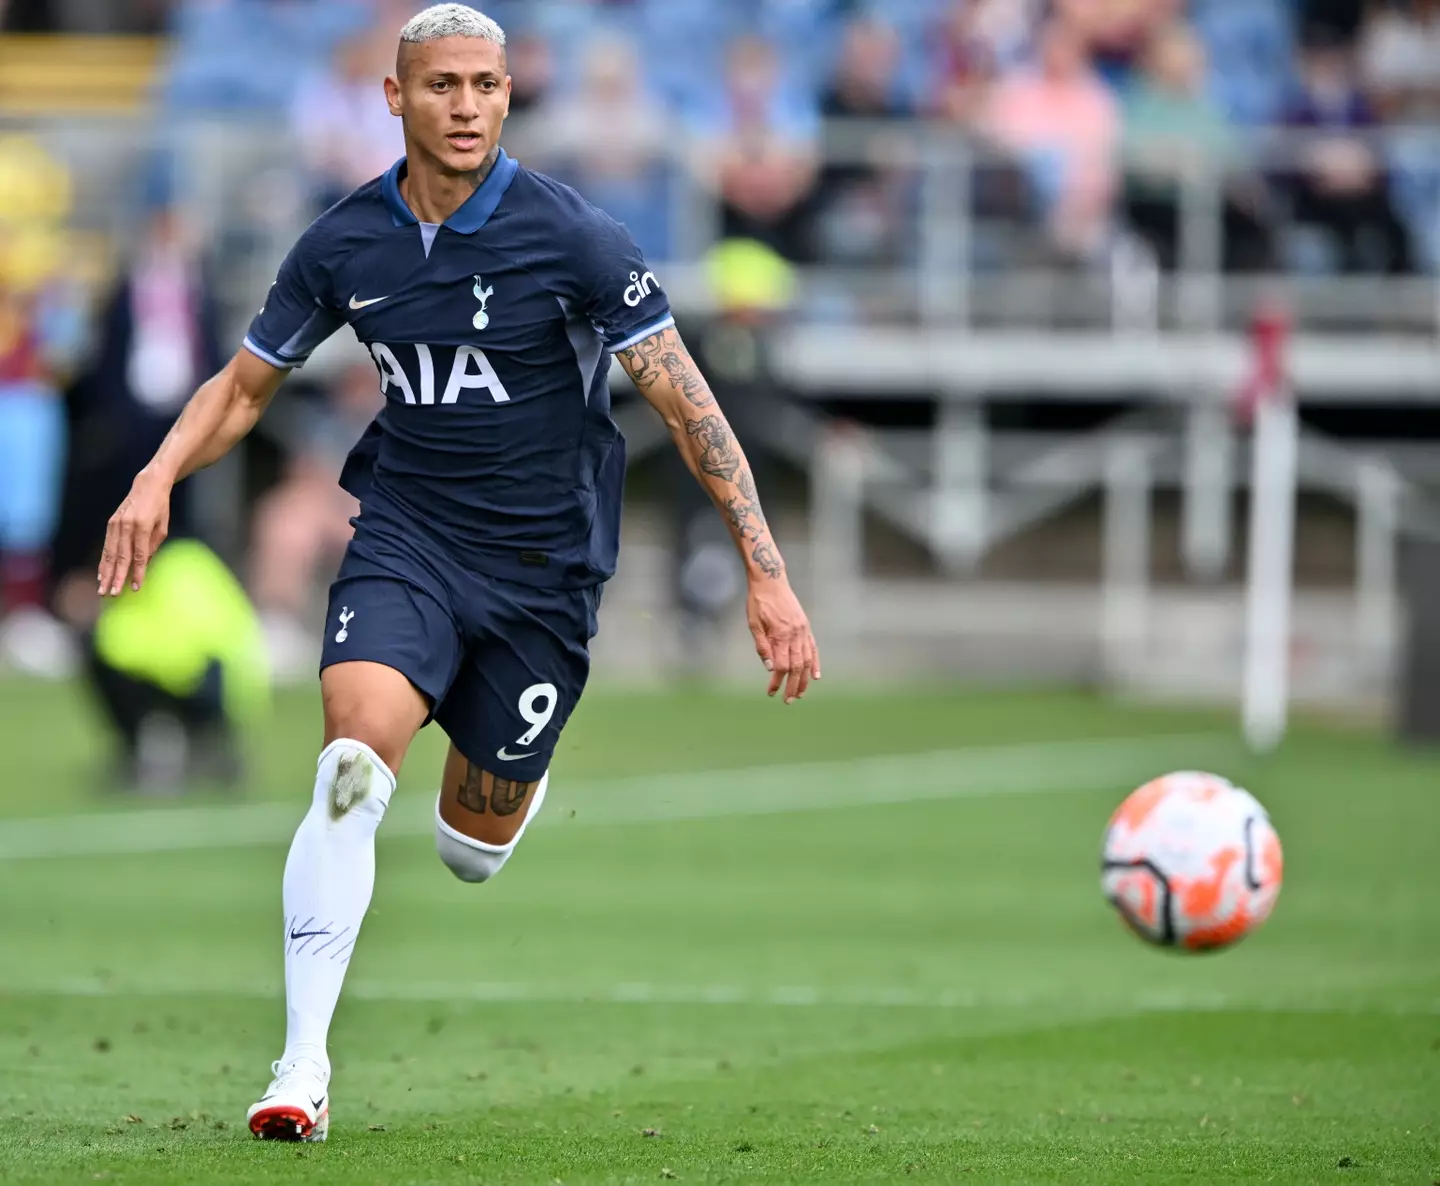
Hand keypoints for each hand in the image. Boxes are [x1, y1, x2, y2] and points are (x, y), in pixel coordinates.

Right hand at [99, 469, 172, 596]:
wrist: (147, 486)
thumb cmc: (160, 508)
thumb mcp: (162, 527)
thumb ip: (152, 546)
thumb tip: (142, 566)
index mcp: (144, 526)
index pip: (139, 555)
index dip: (137, 572)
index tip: (135, 588)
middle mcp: (126, 525)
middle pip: (121, 556)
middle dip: (117, 577)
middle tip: (113, 594)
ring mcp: (116, 524)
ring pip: (110, 553)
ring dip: (106, 573)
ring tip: (103, 589)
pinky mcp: (110, 524)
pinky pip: (106, 546)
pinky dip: (103, 561)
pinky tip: (102, 574)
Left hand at [746, 577, 820, 703]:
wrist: (770, 580)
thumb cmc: (758, 602)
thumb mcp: (754, 624)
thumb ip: (762, 646)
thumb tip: (771, 668)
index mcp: (780, 635)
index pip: (781, 666)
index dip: (777, 681)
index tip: (771, 692)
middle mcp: (795, 634)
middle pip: (796, 667)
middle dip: (793, 686)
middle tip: (788, 701)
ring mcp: (802, 631)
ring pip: (807, 660)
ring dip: (804, 679)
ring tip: (800, 694)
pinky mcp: (805, 627)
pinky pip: (813, 648)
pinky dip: (815, 663)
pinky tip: (815, 676)